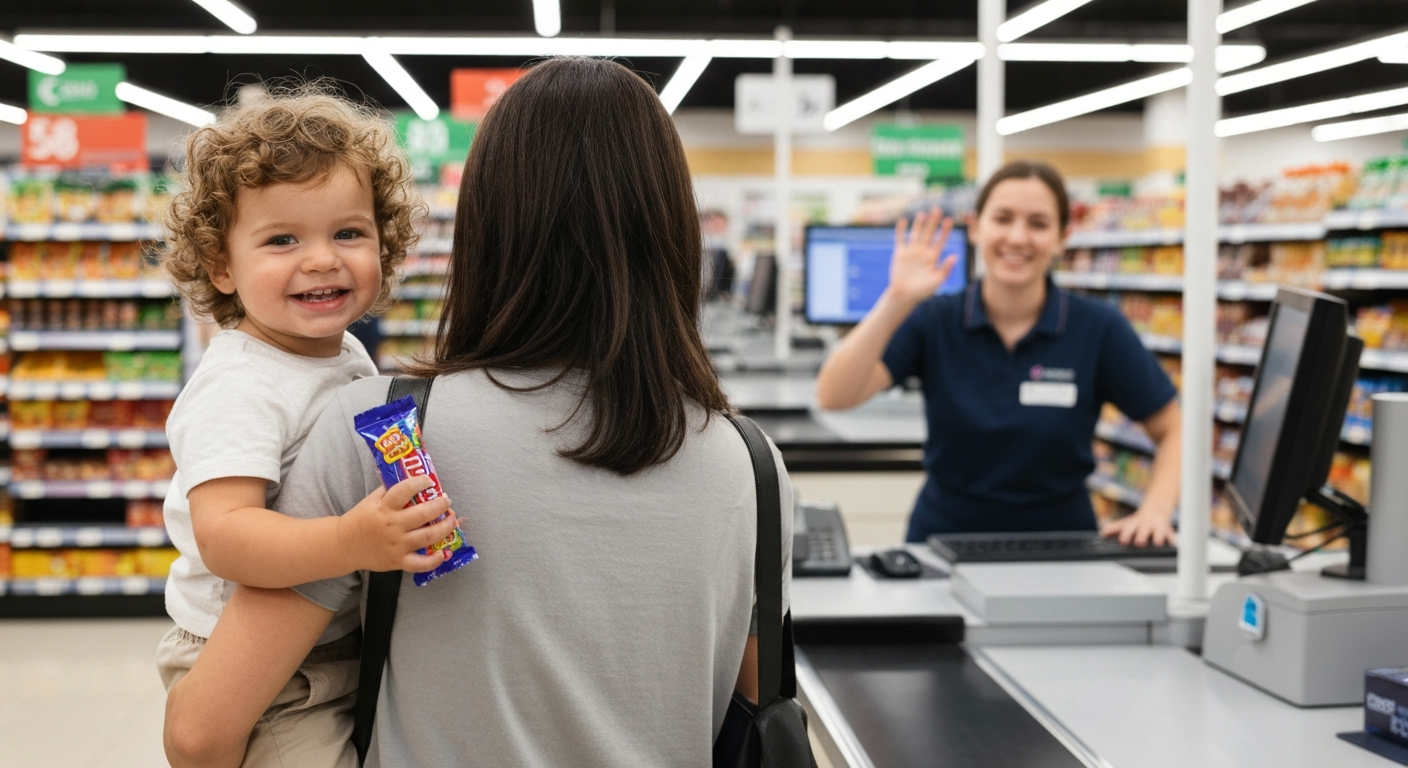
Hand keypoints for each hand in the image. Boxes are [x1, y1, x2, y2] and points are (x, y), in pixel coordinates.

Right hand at [338, 476, 458, 572]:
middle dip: (440, 505)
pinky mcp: (398, 561)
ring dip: (445, 527)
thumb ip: (389, 490)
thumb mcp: (372, 500)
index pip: (405, 490)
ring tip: (452, 519)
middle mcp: (392, 526)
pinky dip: (434, 560)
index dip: (420, 482)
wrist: (344, 545)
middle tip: (446, 500)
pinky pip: (420, 564)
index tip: (428, 480)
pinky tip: (444, 553)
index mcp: (384, 508)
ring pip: (428, 536)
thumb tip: (409, 476)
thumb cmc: (361, 520)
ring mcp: (397, 545)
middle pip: (423, 514)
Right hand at [887, 208, 956, 306]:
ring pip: (916, 234)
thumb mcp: (937, 281)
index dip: (944, 230)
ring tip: (923, 214)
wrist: (904, 296)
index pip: (940, 240)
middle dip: (933, 222)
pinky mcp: (900, 254)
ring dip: (919, 224)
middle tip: (937, 210)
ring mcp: (911, 252)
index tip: (949, 220)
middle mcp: (923, 252)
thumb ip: (945, 269)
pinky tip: (903, 221)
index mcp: (933, 257)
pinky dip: (901, 230)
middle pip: (929, 233)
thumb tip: (955, 256)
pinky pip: (900, 239)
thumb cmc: (922, 292)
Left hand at [1100, 509, 1177, 547]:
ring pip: (1158, 533)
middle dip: (1141, 536)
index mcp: (1133, 524)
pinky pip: (1172, 537)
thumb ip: (1114, 528)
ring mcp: (1157, 528)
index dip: (1125, 534)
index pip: (1127, 529)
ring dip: (1158, 537)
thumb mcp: (1125, 523)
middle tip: (1139, 542)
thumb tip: (1102, 534)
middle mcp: (1145, 526)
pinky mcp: (1168, 532)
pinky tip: (1175, 546)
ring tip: (1157, 542)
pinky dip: (1173, 541)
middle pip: (1143, 531)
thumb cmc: (1138, 522)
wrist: (1155, 511)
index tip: (1123, 540)